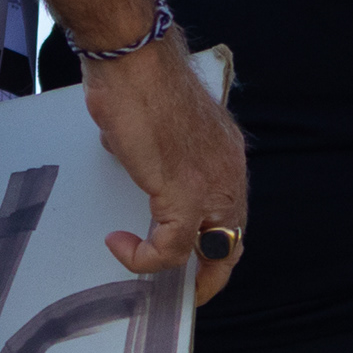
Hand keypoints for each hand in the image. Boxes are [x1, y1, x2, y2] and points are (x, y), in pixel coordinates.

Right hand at [78, 35, 248, 306]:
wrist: (135, 60)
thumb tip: (134, 156)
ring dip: (179, 273)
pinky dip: (143, 257)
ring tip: (145, 270)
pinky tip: (119, 243)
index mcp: (226, 154)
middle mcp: (228, 171)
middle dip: (210, 275)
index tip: (191, 257)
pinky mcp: (184, 194)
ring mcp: (211, 184)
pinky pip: (170, 249)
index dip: (215, 241)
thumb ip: (156, 148)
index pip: (233, 211)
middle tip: (185, 292)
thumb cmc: (140, 79)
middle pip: (233, 241)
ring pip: (212, 252)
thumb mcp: (157, 124)